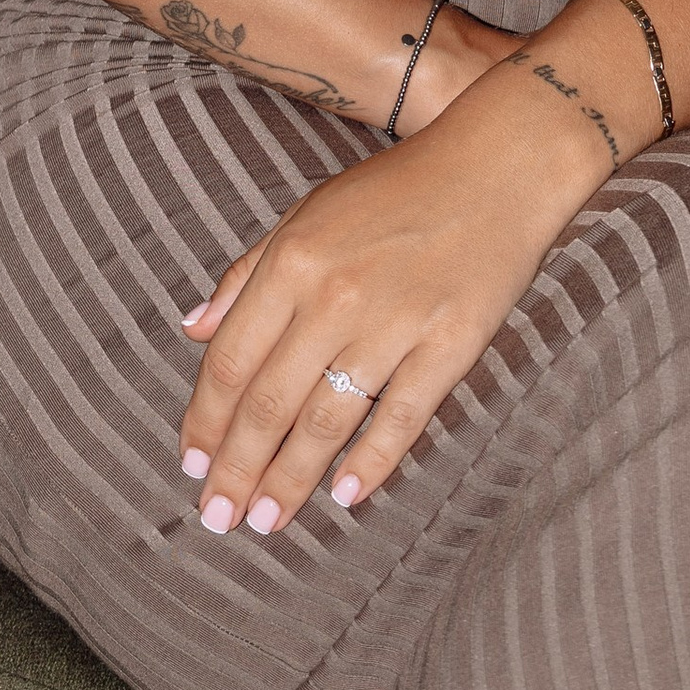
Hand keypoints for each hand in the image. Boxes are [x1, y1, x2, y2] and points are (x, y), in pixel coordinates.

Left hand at [173, 71, 607, 539]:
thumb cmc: (396, 189)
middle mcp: (334, 296)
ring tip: (267, 524)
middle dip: (239, 469)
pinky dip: (370, 463)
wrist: (497, 165)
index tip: (193, 467)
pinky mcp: (449, 346)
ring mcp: (394, 324)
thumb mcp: (308, 212)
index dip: (207, 422)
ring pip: (327, 421)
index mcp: (292, 260)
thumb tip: (192, 329)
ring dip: (291, 481)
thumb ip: (247, 272)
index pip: (232, 360)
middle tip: (220, 520)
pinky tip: (344, 498)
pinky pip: (400, 419)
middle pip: (270, 402)